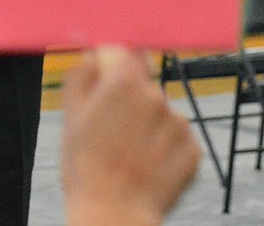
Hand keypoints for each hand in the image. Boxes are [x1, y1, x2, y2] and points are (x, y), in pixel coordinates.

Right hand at [60, 47, 199, 225]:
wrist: (114, 215)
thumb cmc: (86, 168)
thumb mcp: (71, 117)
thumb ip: (82, 76)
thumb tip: (94, 54)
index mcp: (123, 83)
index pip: (121, 53)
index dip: (110, 64)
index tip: (103, 81)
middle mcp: (156, 96)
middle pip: (143, 83)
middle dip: (128, 98)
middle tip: (112, 127)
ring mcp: (178, 123)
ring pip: (161, 111)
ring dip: (148, 123)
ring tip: (129, 152)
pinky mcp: (193, 148)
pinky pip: (178, 136)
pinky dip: (165, 146)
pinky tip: (147, 164)